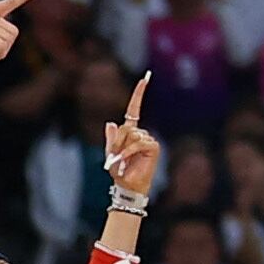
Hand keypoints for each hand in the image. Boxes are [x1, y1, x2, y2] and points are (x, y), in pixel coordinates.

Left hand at [102, 72, 160, 198]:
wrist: (127, 185)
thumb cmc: (119, 171)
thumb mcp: (110, 153)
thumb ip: (111, 138)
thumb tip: (111, 123)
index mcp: (130, 132)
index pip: (134, 109)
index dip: (139, 94)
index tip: (145, 78)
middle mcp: (141, 133)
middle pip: (126, 127)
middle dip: (117, 141)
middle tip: (114, 156)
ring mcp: (148, 139)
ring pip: (131, 135)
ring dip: (122, 148)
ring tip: (121, 160)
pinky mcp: (153, 146)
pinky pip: (138, 142)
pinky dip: (129, 151)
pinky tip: (127, 159)